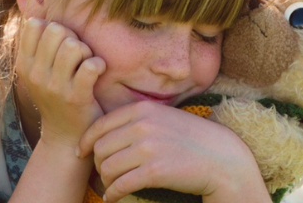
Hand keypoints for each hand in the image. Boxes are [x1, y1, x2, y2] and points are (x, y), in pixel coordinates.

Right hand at [16, 18, 105, 149]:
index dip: (52, 27)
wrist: (65, 135)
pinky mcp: (76, 97)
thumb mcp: (38, 70)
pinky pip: (91, 66)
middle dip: (73, 37)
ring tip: (86, 63)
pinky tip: (97, 72)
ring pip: (74, 46)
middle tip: (78, 55)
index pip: (34, 25)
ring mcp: (55, 87)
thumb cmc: (56, 95)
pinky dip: (99, 65)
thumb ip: (37, 43)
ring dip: (86, 51)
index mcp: (24, 64)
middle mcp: (35, 75)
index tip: (59, 44)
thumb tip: (37, 8)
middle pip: (57, 30)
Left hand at [78, 101, 269, 202]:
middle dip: (98, 164)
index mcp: (142, 109)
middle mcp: (142, 125)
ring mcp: (148, 148)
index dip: (85, 141)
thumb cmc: (190, 139)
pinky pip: (120, 185)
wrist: (221, 157)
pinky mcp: (154, 171)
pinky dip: (112, 194)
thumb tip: (104, 135)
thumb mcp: (163, 118)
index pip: (101, 125)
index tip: (81, 153)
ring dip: (106, 181)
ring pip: (107, 167)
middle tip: (104, 174)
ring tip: (111, 186)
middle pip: (100, 148)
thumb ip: (137, 120)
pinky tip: (114, 197)